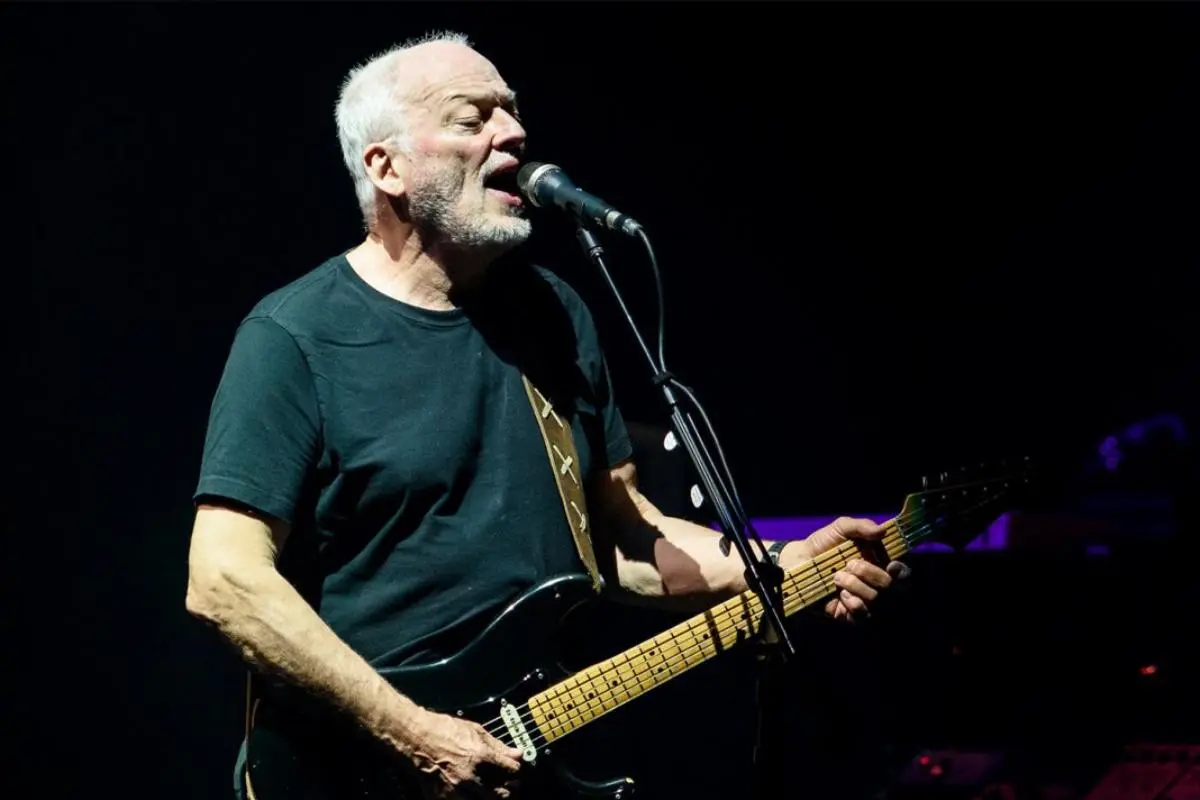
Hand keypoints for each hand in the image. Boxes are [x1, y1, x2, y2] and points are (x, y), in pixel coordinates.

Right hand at [408, 710, 523, 797]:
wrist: (415, 738)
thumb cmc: (443, 730)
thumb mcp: (475, 731)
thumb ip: (498, 746)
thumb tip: (518, 754)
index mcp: (481, 756)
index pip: (512, 772)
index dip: (517, 772)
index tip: (516, 771)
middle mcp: (470, 777)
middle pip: (503, 794)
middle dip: (509, 790)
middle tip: (509, 786)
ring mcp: (456, 791)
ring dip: (491, 797)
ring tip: (490, 791)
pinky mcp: (443, 798)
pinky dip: (471, 799)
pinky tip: (473, 793)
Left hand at [787, 516, 910, 622]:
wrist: (797, 562)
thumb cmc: (822, 544)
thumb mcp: (841, 528)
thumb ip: (861, 526)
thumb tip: (882, 530)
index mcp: (878, 563)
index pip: (902, 573)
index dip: (902, 571)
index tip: (891, 564)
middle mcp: (874, 584)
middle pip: (890, 586)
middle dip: (870, 573)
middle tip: (850, 564)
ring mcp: (863, 600)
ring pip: (876, 600)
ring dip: (856, 585)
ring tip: (837, 577)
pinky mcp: (850, 615)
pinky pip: (862, 615)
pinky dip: (853, 603)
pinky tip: (840, 594)